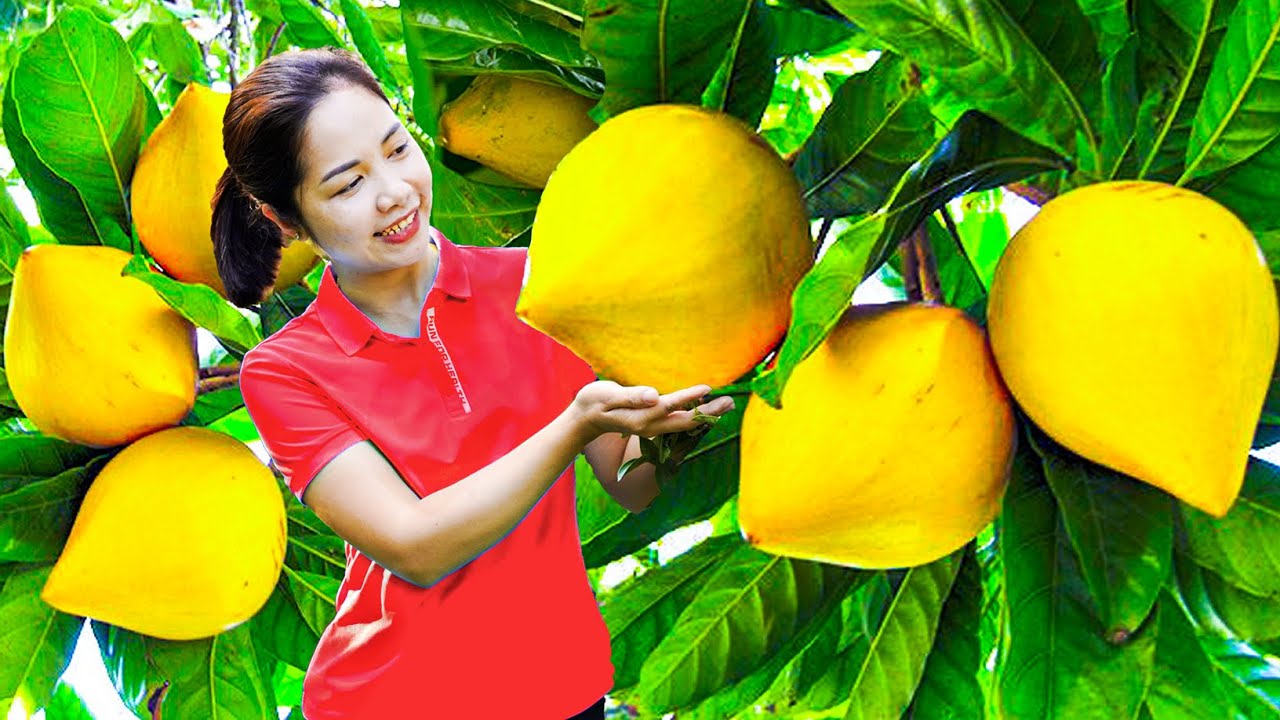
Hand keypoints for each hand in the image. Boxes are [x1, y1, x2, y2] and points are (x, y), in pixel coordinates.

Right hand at [570, 381, 735, 442]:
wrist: (584, 420)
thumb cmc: (593, 402)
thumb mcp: (608, 395)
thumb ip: (632, 396)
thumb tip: (654, 395)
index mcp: (642, 418)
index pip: (672, 406)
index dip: (690, 397)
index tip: (709, 387)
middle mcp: (651, 426)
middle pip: (686, 421)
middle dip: (710, 412)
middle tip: (732, 402)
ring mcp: (653, 428)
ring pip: (685, 423)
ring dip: (707, 415)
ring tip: (726, 405)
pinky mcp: (653, 425)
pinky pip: (679, 422)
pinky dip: (695, 415)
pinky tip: (704, 408)